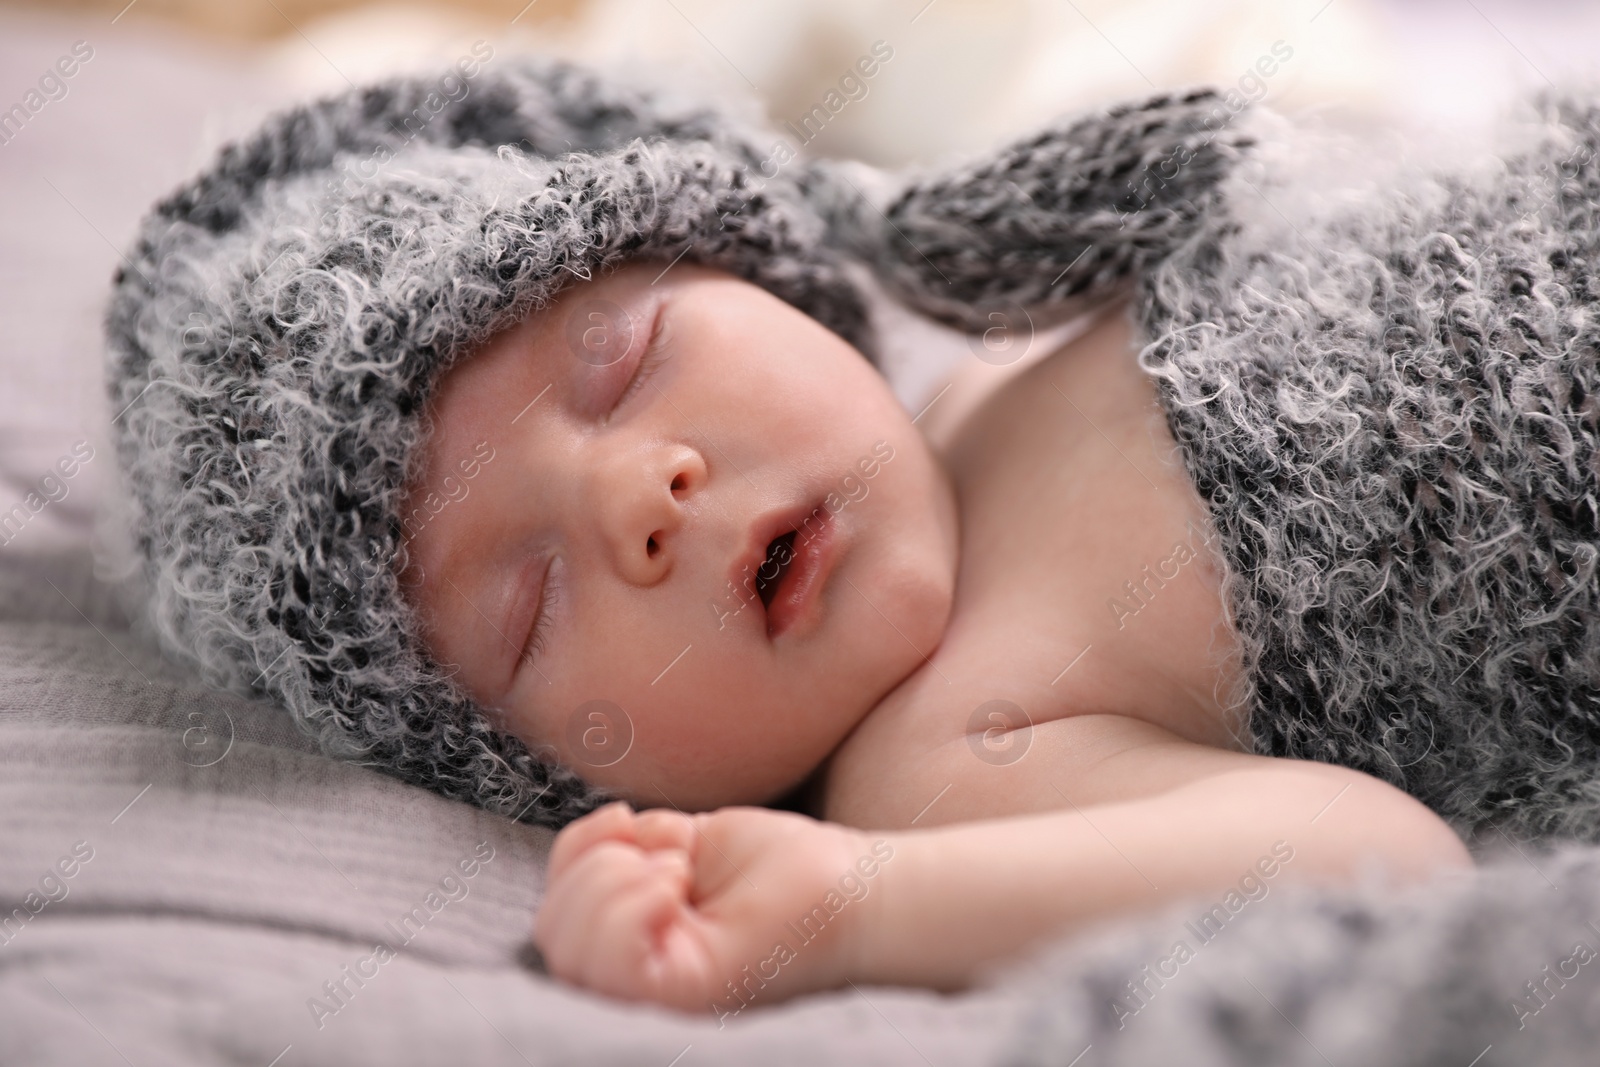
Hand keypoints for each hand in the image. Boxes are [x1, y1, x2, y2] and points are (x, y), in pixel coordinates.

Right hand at [533, 801, 886, 1015]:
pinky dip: (629, 905)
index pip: (555, 919)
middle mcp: (639, 984)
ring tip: (678, 870)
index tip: (627, 824)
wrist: (855, 887)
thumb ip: (629, 851)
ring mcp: (660, 997)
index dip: (574, 858)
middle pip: (550, 936)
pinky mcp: (689, 996)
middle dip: (591, 869)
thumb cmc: (782, 869)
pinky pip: (613, 966)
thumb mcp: (684, 842)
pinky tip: (678, 882)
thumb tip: (599, 841)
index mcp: (636, 946)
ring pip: (567, 948)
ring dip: (612, 882)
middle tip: (667, 857)